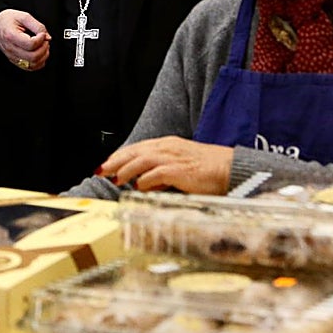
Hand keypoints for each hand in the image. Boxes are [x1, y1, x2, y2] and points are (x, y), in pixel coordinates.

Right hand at [0, 9, 50, 71]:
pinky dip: (39, 63)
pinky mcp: (15, 60)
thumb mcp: (24, 16)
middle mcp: (10, 49)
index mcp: (11, 36)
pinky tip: (41, 54)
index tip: (42, 34)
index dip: (41, 39)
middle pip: (33, 56)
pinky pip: (29, 68)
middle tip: (44, 40)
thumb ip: (38, 26)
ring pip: (32, 65)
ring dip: (43, 56)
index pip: (31, 44)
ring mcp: (12, 56)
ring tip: (43, 46)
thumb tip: (47, 37)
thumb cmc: (9, 19)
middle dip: (44, 48)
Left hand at [94, 136, 234, 194]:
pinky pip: (157, 173)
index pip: (137, 148)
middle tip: (101, 170)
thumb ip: (162, 174)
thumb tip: (145, 184)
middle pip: (135, 151)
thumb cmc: (209, 170)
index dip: (120, 156)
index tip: (107, 165)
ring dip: (126, 170)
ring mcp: (174, 157)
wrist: (232, 169)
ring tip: (115, 179)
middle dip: (116, 161)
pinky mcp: (181, 170)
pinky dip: (145, 180)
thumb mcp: (181, 168)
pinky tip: (138, 186)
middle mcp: (168, 148)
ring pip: (142, 160)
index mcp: (168, 145)